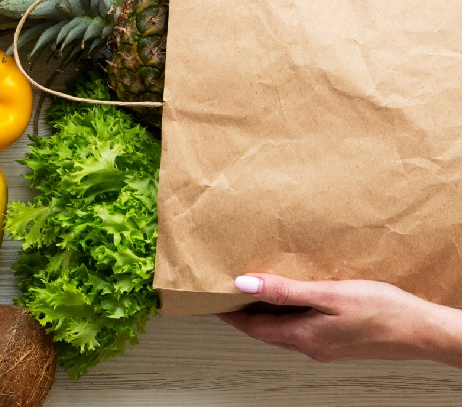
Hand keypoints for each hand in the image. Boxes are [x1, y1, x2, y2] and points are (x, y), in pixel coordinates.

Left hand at [217, 274, 461, 365]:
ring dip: (267, 317)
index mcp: (302, 336)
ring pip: (284, 333)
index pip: (252, 327)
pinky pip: (303, 331)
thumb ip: (285, 290)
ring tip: (256, 296)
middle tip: (227, 297)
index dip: (230, 314)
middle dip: (244, 316)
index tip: (211, 302)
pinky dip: (289, 318)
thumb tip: (245, 285)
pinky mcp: (339, 345)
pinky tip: (296, 304)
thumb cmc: (382, 312)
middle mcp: (310, 347)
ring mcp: (326, 349)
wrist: (422, 332)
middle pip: (265, 332)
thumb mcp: (328, 294)